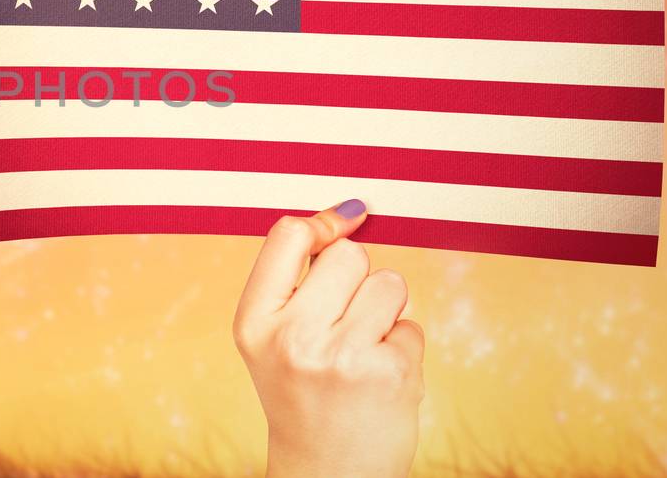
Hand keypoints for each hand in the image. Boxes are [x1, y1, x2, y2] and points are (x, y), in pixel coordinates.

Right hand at [233, 200, 424, 476]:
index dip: (323, 223)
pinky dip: (403, 348)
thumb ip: (297, 282)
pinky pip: (412, 327)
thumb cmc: (302, 392)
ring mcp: (342, 355)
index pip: (287, 237)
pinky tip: (381, 379)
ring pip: (388, 284)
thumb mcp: (273, 338)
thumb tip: (350, 214)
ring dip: (386, 311)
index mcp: (254, 323)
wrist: (324, 472)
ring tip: (364, 349)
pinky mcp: (389, 373)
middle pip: (349, 256)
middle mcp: (292, 337)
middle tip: (346, 321)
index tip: (346, 220)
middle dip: (358, 279)